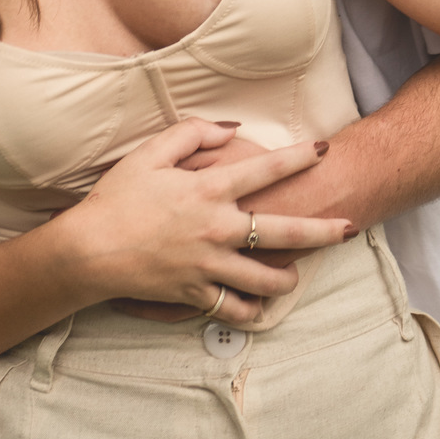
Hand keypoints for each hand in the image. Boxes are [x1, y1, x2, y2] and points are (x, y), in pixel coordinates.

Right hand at [62, 118, 350, 325]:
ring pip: (263, 279)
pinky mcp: (193, 293)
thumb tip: (230, 128)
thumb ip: (192, 133)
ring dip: (286, 278)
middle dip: (322, 230)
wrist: (89, 250)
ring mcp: (208, 265)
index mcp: (208, 189)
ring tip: (297, 274)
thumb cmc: (117, 196)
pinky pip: (231, 308)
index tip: (324, 151)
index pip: (266, 171)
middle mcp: (217, 228)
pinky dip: (248, 311)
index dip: (298, 159)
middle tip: (349, 226)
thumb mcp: (150, 152)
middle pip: (283, 233)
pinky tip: (258, 307)